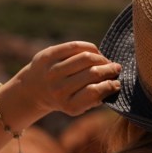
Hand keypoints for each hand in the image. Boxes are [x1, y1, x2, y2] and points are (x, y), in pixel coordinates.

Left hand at [4, 41, 121, 117]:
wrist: (34, 90)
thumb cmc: (63, 98)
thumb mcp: (77, 106)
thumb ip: (95, 98)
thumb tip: (115, 84)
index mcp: (68, 105)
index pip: (95, 92)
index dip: (110, 85)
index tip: (117, 83)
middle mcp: (59, 88)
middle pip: (92, 73)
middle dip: (109, 69)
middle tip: (116, 68)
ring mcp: (52, 71)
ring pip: (86, 58)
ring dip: (101, 58)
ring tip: (105, 61)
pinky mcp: (48, 55)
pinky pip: (75, 46)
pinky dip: (90, 48)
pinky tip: (94, 52)